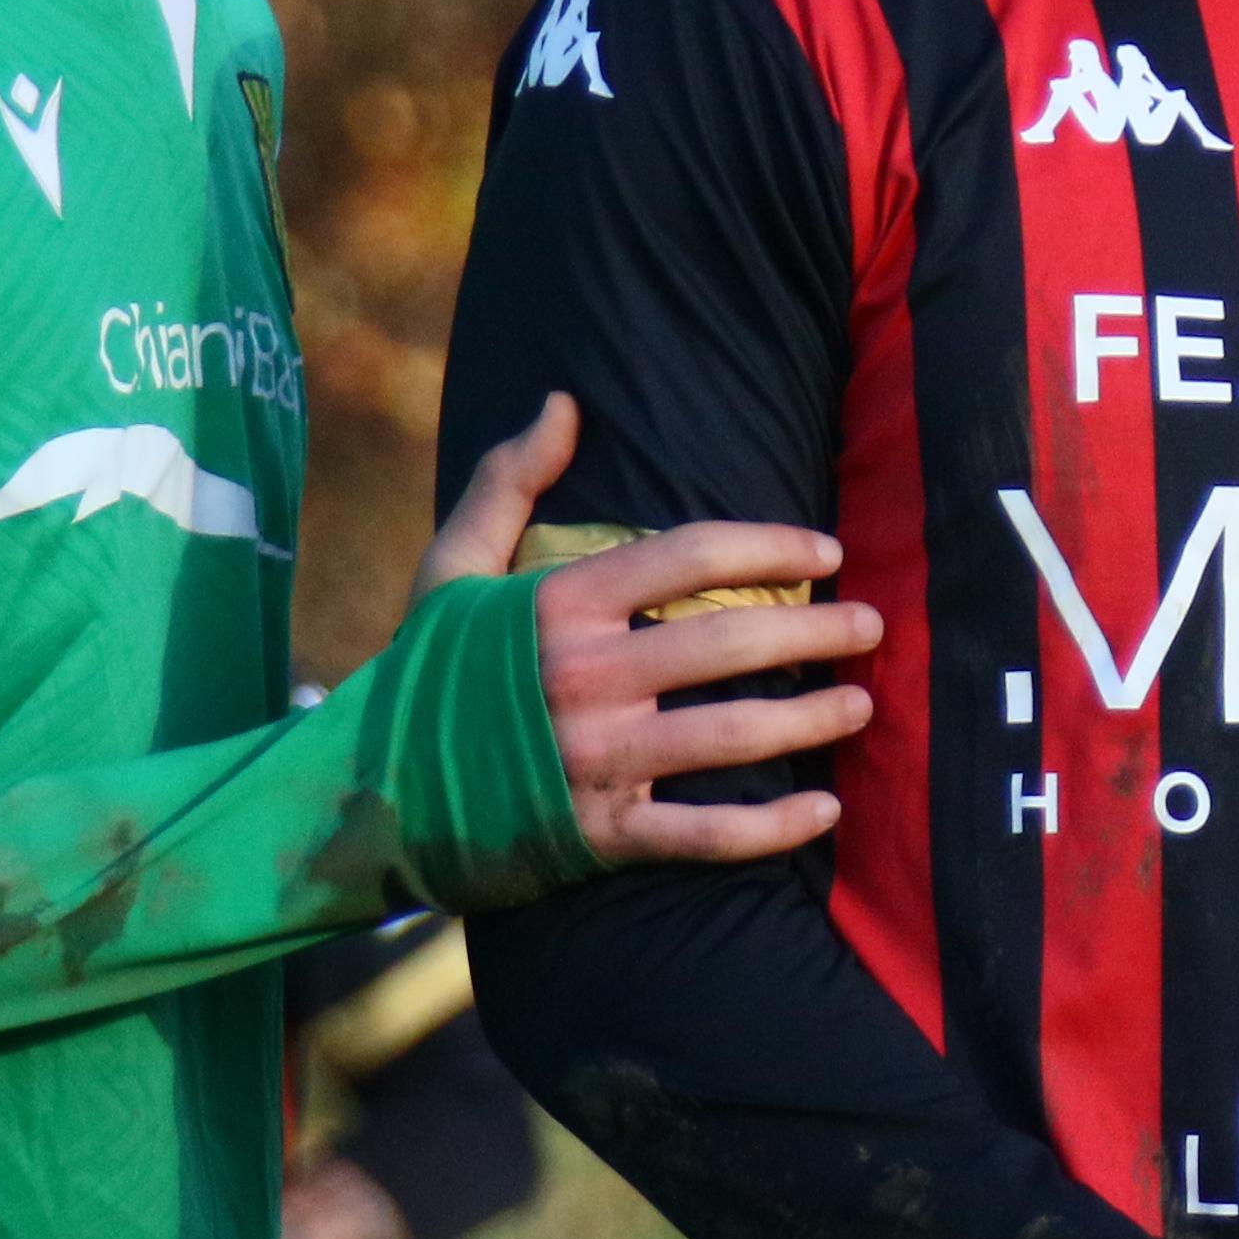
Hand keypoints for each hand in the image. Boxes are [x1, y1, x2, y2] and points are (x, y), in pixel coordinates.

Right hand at [427, 396, 879, 870]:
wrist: (366, 794)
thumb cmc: (425, 675)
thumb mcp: (451, 568)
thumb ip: (509, 481)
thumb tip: (565, 403)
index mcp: (559, 606)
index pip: (690, 557)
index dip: (771, 547)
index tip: (827, 553)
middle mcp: (584, 678)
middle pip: (729, 645)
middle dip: (816, 632)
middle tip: (872, 627)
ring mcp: (596, 760)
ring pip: (732, 737)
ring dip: (811, 720)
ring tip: (862, 704)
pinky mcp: (601, 832)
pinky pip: (704, 835)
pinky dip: (770, 829)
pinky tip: (822, 813)